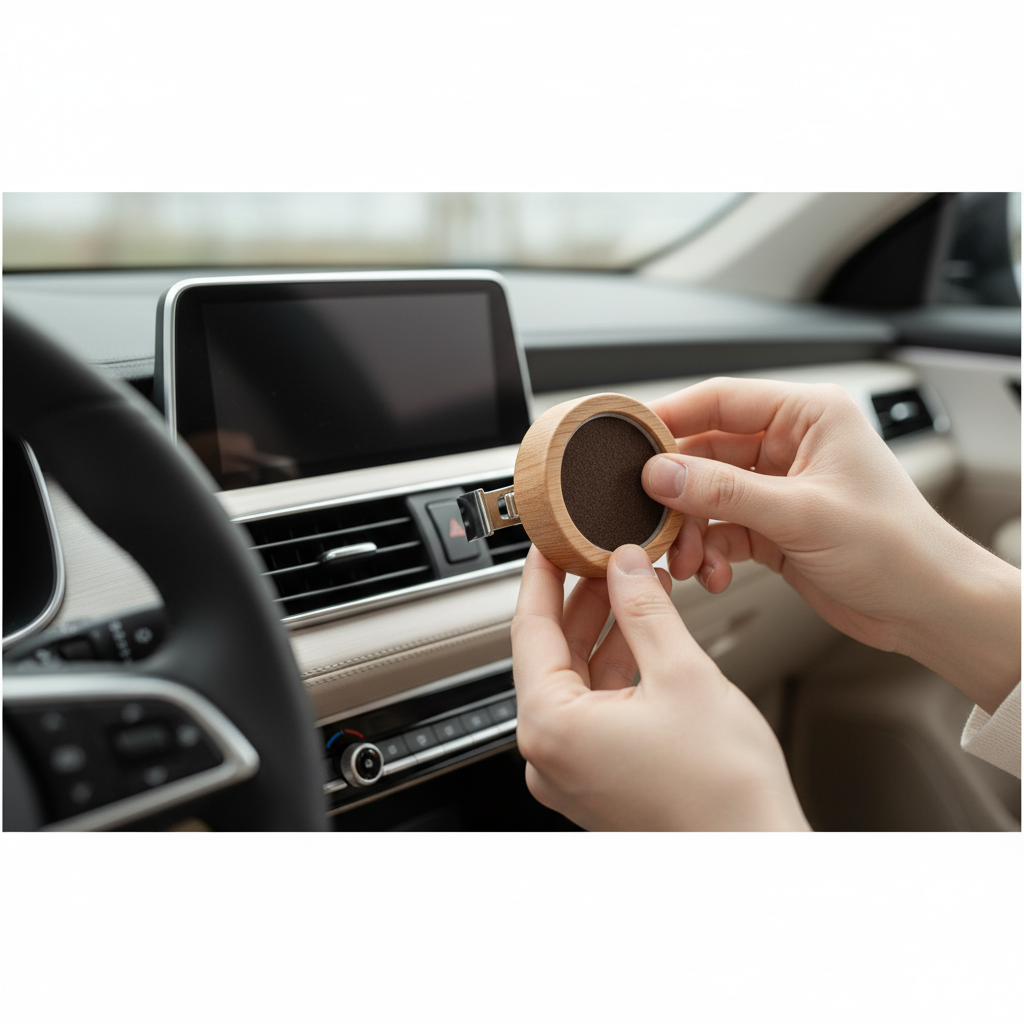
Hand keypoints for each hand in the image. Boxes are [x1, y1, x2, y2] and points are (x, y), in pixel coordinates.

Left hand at [511, 543, 808, 830]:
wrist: (757, 858)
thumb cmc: (723, 791)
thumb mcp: (681, 672)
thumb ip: (644, 609)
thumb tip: (624, 566)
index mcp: (551, 727)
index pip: (530, 629)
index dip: (542, 577)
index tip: (549, 542)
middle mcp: (549, 755)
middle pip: (552, 654)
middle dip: (582, 600)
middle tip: (603, 555)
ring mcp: (573, 772)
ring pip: (576, 681)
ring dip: (604, 632)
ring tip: (634, 586)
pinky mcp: (599, 780)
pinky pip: (594, 710)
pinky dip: (616, 670)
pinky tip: (643, 636)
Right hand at [644, 378, 1019, 712]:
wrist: (926, 608)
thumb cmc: (896, 548)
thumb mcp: (801, 513)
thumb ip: (724, 491)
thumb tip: (660, 473)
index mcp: (809, 416)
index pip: (721, 400)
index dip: (672, 417)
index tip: (630, 438)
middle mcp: (790, 445)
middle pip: (706, 453)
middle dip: (677, 491)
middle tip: (652, 516)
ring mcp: (778, 488)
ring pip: (707, 496)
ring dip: (690, 529)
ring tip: (686, 557)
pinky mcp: (772, 527)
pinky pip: (720, 529)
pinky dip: (708, 551)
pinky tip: (711, 571)